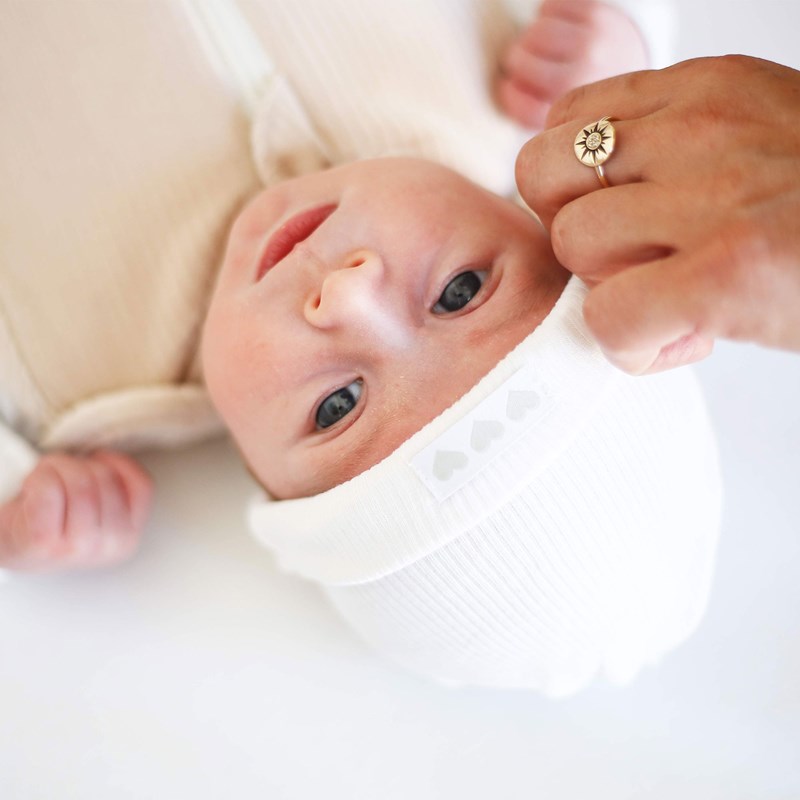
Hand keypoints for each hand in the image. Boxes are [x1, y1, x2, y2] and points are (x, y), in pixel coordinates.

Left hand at [0, 450, 152, 571]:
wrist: (12, 547)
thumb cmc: (56, 523)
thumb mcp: (103, 512)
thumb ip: (120, 489)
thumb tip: (120, 447)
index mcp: (128, 538)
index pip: (141, 485)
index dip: (118, 463)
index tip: (97, 461)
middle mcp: (109, 547)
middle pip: (106, 479)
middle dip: (80, 465)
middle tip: (62, 473)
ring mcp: (77, 548)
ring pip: (80, 481)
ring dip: (57, 468)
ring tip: (46, 478)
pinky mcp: (44, 542)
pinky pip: (49, 489)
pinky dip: (38, 478)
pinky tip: (32, 488)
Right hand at [497, 0, 647, 129]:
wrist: (636, 67)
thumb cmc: (589, 98)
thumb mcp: (566, 123)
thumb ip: (536, 117)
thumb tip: (509, 98)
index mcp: (573, 112)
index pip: (520, 104)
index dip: (507, 94)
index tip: (509, 88)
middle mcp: (582, 78)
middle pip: (520, 61)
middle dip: (515, 62)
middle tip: (523, 64)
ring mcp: (591, 43)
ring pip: (534, 33)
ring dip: (530, 38)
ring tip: (539, 47)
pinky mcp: (596, 14)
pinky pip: (548, 7)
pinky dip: (545, 16)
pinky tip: (556, 29)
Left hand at [515, 55, 799, 372]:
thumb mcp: (756, 138)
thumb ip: (673, 155)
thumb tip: (594, 207)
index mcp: (708, 88)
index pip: (565, 122)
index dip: (572, 184)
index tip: (617, 217)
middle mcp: (701, 129)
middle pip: (541, 174)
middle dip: (571, 228)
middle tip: (629, 261)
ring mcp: (712, 197)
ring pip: (571, 242)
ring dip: (606, 287)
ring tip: (671, 300)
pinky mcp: (723, 273)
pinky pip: (606, 315)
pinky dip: (629, 344)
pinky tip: (681, 339)